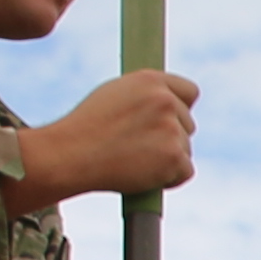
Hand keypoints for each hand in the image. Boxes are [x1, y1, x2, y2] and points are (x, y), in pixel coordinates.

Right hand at [12, 69, 197, 207]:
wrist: (70, 156)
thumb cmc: (86, 129)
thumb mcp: (115, 96)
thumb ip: (146, 97)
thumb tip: (172, 104)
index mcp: (150, 80)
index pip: (190, 92)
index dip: (181, 108)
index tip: (170, 122)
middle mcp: (164, 100)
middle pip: (188, 124)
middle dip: (170, 137)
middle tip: (137, 147)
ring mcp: (171, 128)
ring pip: (186, 149)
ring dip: (167, 159)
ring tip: (133, 160)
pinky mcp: (174, 156)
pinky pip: (185, 171)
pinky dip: (170, 179)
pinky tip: (144, 176)